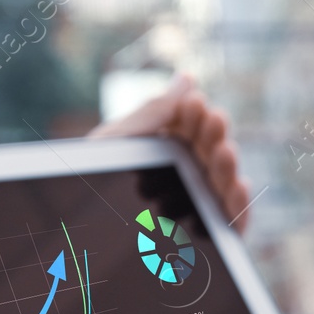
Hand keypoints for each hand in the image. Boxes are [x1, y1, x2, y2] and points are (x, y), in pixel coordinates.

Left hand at [91, 74, 252, 230]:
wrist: (74, 227)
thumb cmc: (92, 179)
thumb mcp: (119, 142)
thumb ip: (155, 113)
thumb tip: (189, 79)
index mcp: (170, 147)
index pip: (199, 129)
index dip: (200, 115)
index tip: (194, 105)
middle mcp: (188, 176)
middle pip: (215, 156)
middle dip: (216, 140)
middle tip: (214, 127)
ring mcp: (197, 205)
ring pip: (226, 186)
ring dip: (227, 168)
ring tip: (223, 154)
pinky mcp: (206, 234)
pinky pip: (230, 222)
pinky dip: (239, 208)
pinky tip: (237, 189)